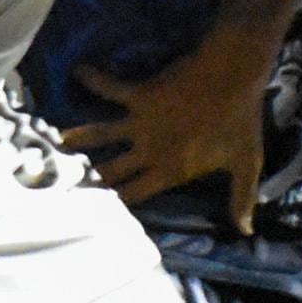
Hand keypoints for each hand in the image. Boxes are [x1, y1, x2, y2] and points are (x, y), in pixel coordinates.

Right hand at [66, 36, 275, 229]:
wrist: (232, 76)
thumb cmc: (241, 121)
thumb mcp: (245, 163)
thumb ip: (240, 199)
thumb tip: (245, 231)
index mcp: (170, 170)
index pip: (136, 195)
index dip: (116, 206)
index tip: (95, 214)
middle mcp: (149, 150)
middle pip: (110, 170)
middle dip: (88, 179)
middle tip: (64, 184)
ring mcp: (141, 123)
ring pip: (100, 134)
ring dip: (78, 137)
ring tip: (56, 140)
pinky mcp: (140, 95)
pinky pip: (110, 88)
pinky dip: (93, 79)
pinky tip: (78, 71)